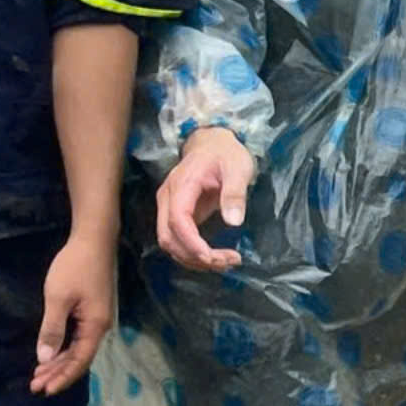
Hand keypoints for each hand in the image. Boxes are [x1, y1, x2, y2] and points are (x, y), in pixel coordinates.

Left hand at [33, 231, 114, 394]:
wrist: (93, 240)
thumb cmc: (75, 267)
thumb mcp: (58, 298)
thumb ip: (52, 329)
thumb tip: (45, 359)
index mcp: (95, 326)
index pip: (79, 361)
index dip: (62, 377)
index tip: (43, 390)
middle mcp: (99, 326)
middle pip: (79, 358)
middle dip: (57, 373)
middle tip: (34, 386)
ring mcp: (97, 318)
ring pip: (78, 349)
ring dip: (59, 363)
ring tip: (39, 375)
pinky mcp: (92, 311)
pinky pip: (78, 338)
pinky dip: (64, 348)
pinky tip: (52, 353)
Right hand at [159, 127, 255, 270]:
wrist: (213, 144)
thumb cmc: (226, 154)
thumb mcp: (238, 168)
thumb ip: (234, 193)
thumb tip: (233, 221)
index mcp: (182, 185)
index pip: (177, 220)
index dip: (191, 243)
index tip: (212, 257)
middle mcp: (168, 198)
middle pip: (168, 237)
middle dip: (195, 256)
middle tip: (227, 262)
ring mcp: (169, 207)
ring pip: (170, 243)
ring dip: (194, 259)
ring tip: (226, 262)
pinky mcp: (176, 215)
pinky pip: (178, 240)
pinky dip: (193, 254)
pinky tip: (215, 257)